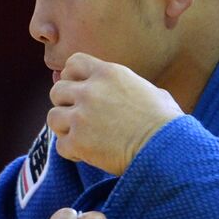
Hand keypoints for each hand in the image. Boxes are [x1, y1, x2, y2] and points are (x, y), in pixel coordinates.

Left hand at [48, 51, 182, 174]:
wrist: (166, 149)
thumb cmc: (166, 123)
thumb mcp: (150, 91)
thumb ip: (129, 86)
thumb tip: (130, 91)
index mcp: (108, 73)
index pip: (73, 63)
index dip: (73, 77)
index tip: (81, 90)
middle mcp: (90, 91)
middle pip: (56, 91)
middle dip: (66, 104)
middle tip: (81, 117)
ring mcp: (81, 116)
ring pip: (52, 117)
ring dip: (65, 128)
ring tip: (82, 136)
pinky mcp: (78, 142)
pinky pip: (60, 146)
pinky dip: (71, 151)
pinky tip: (86, 154)